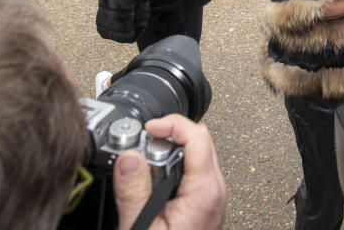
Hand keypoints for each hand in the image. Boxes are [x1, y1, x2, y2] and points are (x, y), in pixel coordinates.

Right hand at [113, 115, 225, 229]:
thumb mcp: (140, 226)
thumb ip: (133, 191)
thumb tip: (129, 156)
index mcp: (204, 191)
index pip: (198, 136)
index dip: (171, 123)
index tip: (148, 127)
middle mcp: (214, 190)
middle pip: (198, 141)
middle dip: (167, 137)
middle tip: (140, 147)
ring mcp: (212, 196)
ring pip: (195, 156)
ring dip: (168, 153)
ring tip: (142, 165)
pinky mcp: (205, 203)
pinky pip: (193, 173)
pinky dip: (173, 168)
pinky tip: (153, 181)